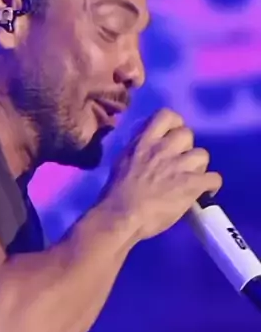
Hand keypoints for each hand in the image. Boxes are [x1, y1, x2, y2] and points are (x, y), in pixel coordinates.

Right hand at [104, 108, 221, 239]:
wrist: (122, 216)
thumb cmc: (116, 193)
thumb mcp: (123, 161)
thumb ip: (138, 150)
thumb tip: (149, 149)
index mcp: (144, 141)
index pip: (167, 115)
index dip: (174, 125)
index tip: (171, 138)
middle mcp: (163, 148)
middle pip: (188, 134)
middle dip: (186, 148)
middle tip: (180, 164)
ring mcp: (179, 165)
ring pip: (203, 154)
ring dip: (198, 167)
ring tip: (192, 179)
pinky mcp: (191, 184)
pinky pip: (214, 178)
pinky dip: (211, 185)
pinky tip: (204, 193)